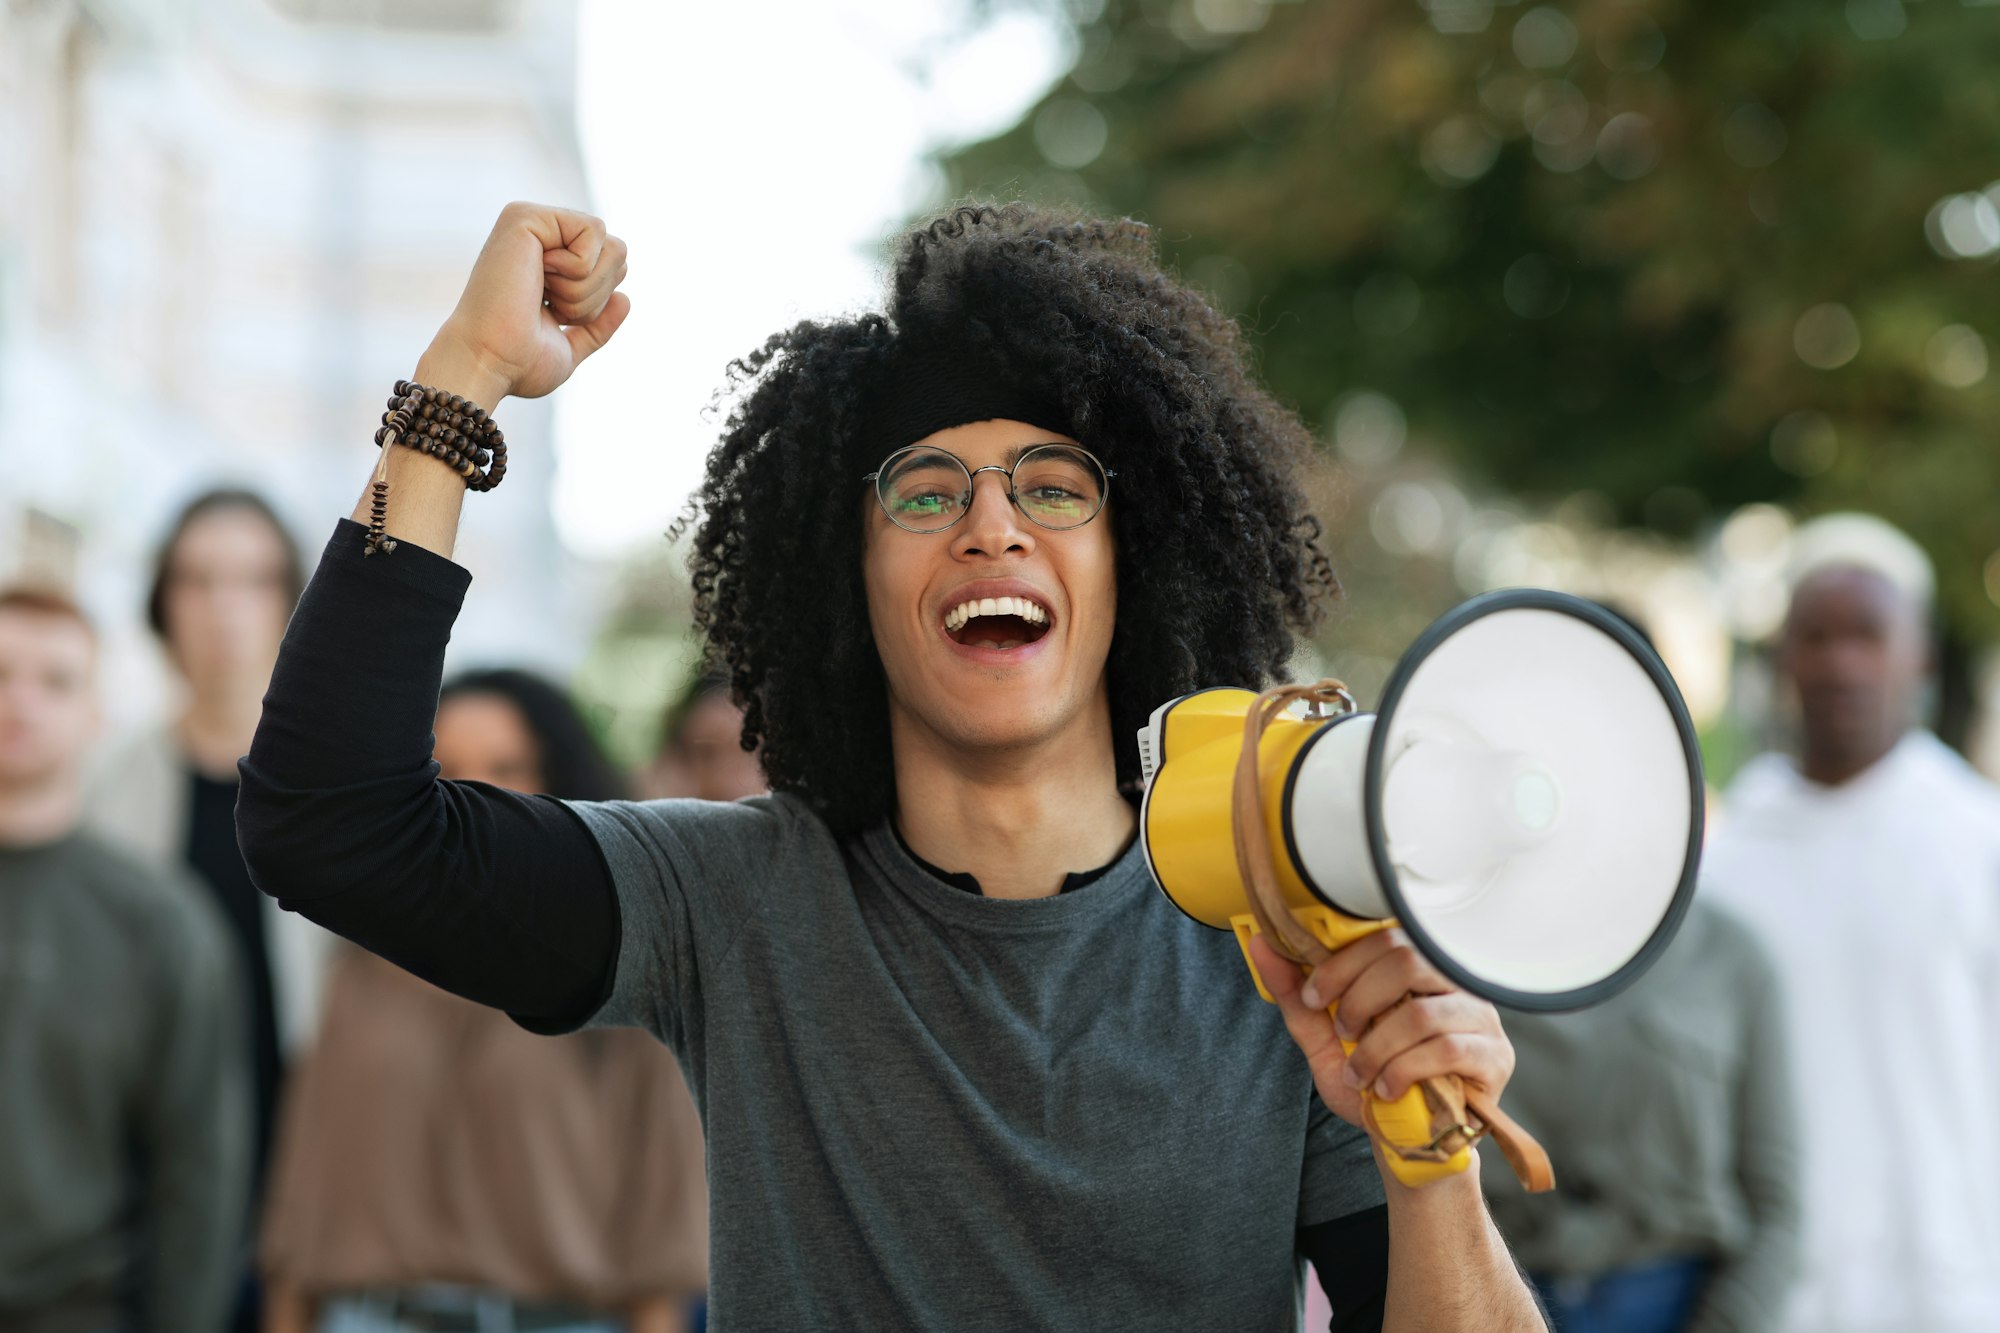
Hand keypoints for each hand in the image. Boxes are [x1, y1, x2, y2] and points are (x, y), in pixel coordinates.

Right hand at [422, 202, 630, 409]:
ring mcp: (532, 222)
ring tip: (541, 294)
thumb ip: (596, 327)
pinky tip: (538, 278)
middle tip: (549, 307)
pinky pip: (594, 231)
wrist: (489, 362)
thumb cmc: (519, 362)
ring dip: (585, 287)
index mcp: (548, 263)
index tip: (554, 315)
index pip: (614, 268)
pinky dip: (577, 268)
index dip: (598, 301)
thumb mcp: (568, 347)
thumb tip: (625, 299)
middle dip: (595, 295)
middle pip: (619, 252)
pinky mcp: (526, 215)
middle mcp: (540, 237)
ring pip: (612, 245)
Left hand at [1247, 929, 1513, 1135]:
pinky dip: (1404, 1071)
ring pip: (1423, 1012)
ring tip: (1360, 1073)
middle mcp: (1452, 981)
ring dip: (1377, 1047)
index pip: (1384, 934)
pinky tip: (1386, 1089)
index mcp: (1416, 965)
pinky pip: (1448, 1050)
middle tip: (1343, 1032)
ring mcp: (1479, 1017)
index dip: (1341, 962)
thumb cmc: (1373, 1082)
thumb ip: (1297, 996)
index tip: (1313, 995)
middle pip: (1408, 959)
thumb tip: (1260, 944)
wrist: (1408, 1142)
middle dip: (1359, 999)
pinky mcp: (1494, 1056)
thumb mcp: (1325, 1039)